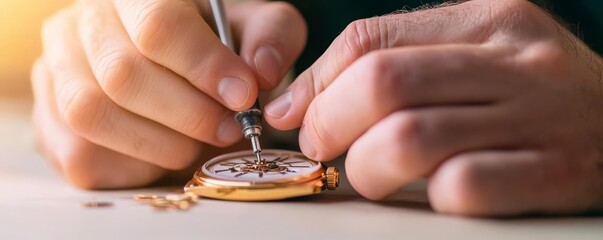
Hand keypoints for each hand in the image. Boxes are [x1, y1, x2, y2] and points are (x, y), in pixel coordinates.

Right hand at [32, 0, 305, 187]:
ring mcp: (56, 70)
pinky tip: (161, 153)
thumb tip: (261, 71)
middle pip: (122, 74)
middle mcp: (83, 24)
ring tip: (196, 145)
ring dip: (160, 143)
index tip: (244, 97)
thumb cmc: (212, 47)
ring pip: (92, 114)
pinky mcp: (48, 120)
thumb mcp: (250, 29)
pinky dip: (133, 165)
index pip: (159, 25)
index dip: (204, 67)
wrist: (168, 67)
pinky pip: (81, 155)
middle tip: (229, 129)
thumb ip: (271, 37)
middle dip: (189, 114)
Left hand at [264, 0, 602, 215]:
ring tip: (372, 173)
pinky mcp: (552, 173)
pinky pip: (459, 186)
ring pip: (408, 138)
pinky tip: (431, 193)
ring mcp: (536, 116)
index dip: (317, 82)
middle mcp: (514, 60)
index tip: (295, 114)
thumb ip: (394, 63)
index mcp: (487, 19)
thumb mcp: (474, 56)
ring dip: (367, 167)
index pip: (370, 39)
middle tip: (324, 147)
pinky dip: (426, 195)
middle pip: (382, 82)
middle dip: (329, 123)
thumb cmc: (532, 97)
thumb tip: (296, 103)